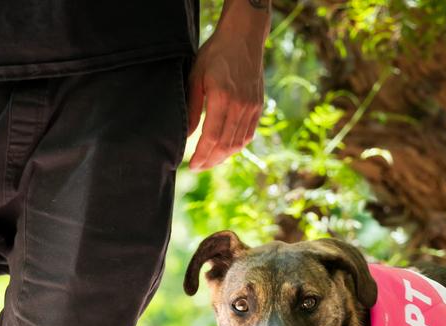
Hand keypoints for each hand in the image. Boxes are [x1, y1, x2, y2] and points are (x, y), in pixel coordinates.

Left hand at [187, 11, 266, 171]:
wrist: (244, 37)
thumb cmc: (216, 54)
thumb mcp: (197, 76)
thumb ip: (192, 108)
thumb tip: (187, 135)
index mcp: (222, 98)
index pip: (212, 137)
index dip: (201, 155)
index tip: (191, 165)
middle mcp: (240, 106)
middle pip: (225, 146)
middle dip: (211, 161)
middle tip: (199, 167)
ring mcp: (251, 108)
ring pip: (238, 144)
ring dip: (223, 157)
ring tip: (210, 161)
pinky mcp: (258, 108)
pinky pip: (247, 135)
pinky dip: (236, 146)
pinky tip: (225, 150)